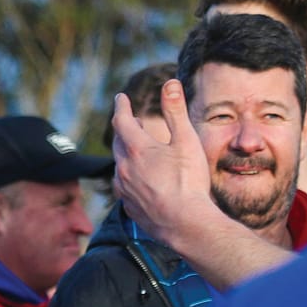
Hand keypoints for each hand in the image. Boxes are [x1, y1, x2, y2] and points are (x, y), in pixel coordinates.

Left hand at [111, 79, 215, 241]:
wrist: (183, 224)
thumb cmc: (188, 182)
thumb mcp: (186, 141)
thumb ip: (176, 111)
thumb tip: (169, 82)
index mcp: (137, 150)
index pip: (122, 121)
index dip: (121, 107)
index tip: (121, 97)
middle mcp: (124, 169)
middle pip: (118, 143)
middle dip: (122, 128)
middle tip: (126, 119)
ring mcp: (124, 190)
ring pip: (119, 165)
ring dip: (124, 152)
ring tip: (132, 146)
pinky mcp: (129, 206)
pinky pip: (124, 185)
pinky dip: (128, 174)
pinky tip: (136, 177)